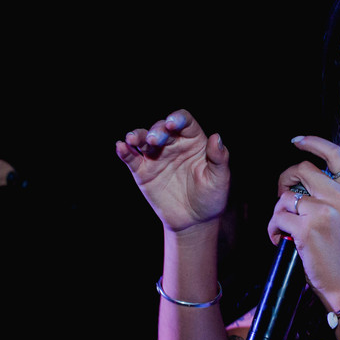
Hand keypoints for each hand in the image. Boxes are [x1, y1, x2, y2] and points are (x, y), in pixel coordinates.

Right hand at [116, 109, 229, 232]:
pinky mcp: (143, 172)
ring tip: (132, 139)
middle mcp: (173, 144)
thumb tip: (216, 137)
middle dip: (157, 131)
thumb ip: (219, 158)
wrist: (194, 221)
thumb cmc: (211, 198)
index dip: (177, 118)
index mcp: (193, 141)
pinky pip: (131, 158)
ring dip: (137, 136)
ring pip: (143, 139)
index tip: (172, 123)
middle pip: (161, 128)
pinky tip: (120, 147)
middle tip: (155, 141)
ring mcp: (156, 157)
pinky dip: (124, 151)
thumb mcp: (219, 179)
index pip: (184, 122)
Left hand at [267, 135, 339, 311]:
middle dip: (285, 180)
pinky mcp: (307, 229)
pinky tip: (280, 241)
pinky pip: (278, 217)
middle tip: (282, 197)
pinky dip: (273, 229)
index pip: (335, 154)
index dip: (313, 142)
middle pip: (303, 170)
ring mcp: (325, 212)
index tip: (297, 141)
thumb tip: (301, 179)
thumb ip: (332, 194)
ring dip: (278, 212)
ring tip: (284, 229)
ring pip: (286, 196)